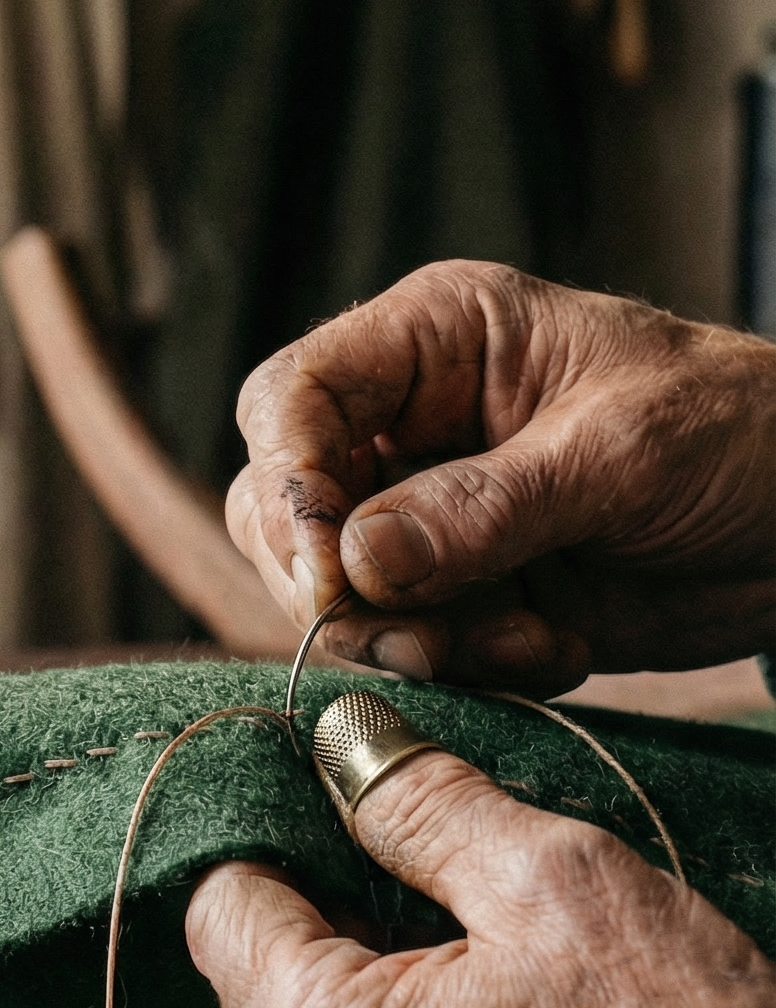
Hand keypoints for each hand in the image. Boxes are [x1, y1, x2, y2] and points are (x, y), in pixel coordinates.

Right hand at [228, 261, 775, 690]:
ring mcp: (424, 514)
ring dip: (401, 637)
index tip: (326, 574)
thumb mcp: (622, 454)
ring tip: (511, 642)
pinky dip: (462, 666)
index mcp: (436, 341)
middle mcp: (408, 424)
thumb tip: (354, 561)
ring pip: (327, 588)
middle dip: (328, 583)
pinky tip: (546, 647)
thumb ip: (483, 509)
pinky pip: (400, 642)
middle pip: (279, 504)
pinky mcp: (456, 593)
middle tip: (406, 639)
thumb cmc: (744, 434)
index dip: (288, 485)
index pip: (293, 398)